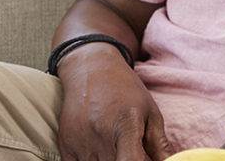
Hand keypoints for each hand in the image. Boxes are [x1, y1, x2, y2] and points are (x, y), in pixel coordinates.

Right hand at [57, 47, 172, 160]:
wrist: (91, 72)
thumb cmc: (127, 92)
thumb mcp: (151, 113)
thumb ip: (159, 145)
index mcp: (126, 126)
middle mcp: (100, 137)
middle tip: (134, 153)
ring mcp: (80, 144)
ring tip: (118, 150)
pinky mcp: (65, 149)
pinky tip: (102, 154)